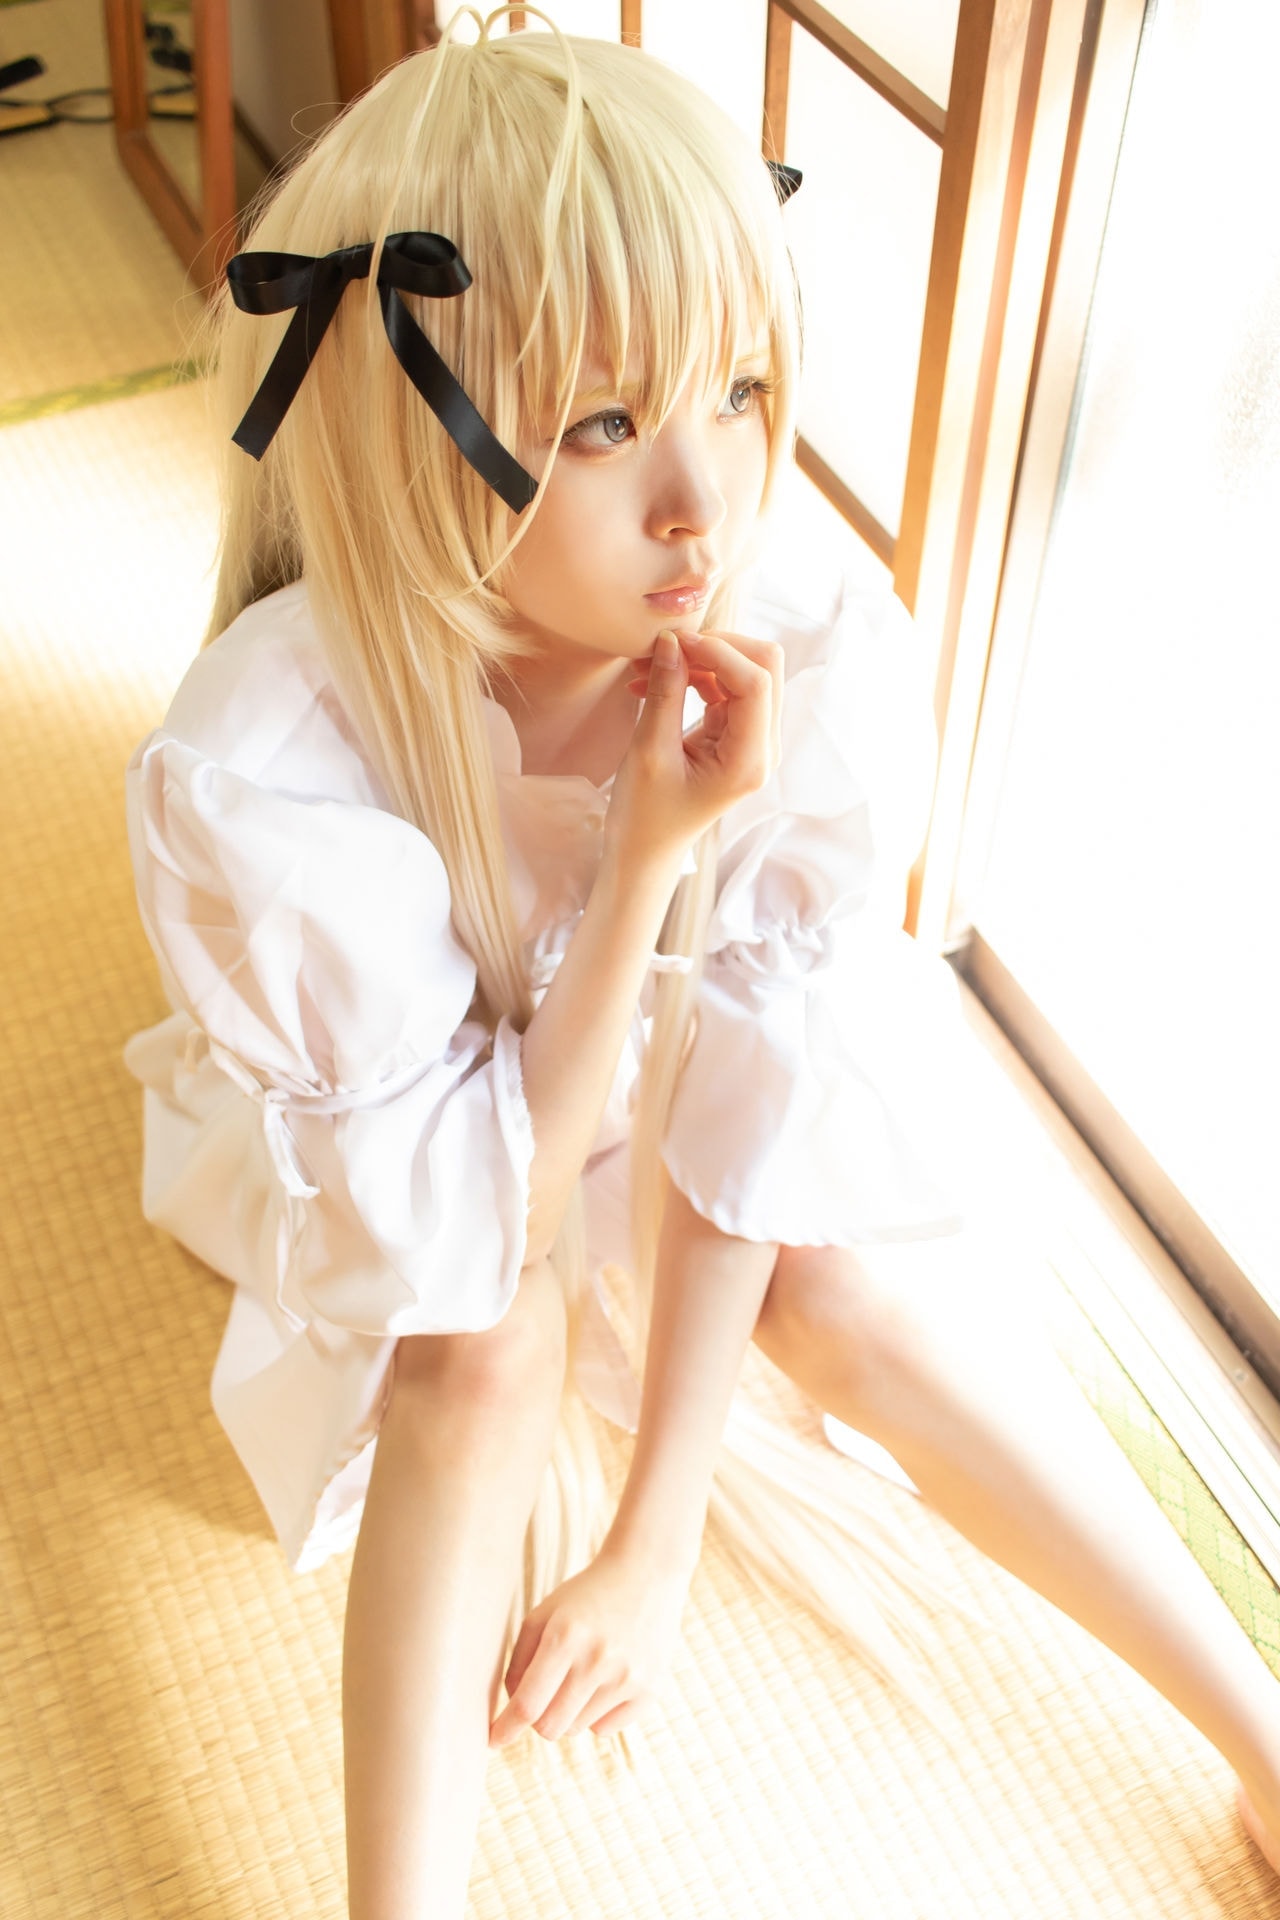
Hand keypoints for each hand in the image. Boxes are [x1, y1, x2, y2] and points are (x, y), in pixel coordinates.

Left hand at [488, 1546, 689, 1747]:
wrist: (646, 1573)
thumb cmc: (586, 1595)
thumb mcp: (544, 1614)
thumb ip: (519, 1661)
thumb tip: (513, 1711)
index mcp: (564, 1636)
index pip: (528, 1704)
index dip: (505, 1728)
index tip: (491, 1742)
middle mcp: (597, 1660)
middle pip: (550, 1727)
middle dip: (538, 1717)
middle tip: (545, 1693)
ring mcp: (627, 1678)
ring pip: (576, 1729)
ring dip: (569, 1711)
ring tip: (581, 1674)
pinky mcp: (649, 1691)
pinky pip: (605, 1729)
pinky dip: (596, 1714)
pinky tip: (605, 1680)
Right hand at [602, 627, 783, 872]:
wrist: (645, 850)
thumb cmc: (645, 814)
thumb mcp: (648, 752)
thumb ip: (665, 692)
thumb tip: (671, 640)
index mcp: (750, 760)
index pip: (755, 683)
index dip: (718, 651)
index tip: (673, 641)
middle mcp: (764, 748)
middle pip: (764, 667)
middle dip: (717, 647)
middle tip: (665, 648)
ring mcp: (754, 740)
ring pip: (747, 670)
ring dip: (701, 659)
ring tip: (647, 666)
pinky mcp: (736, 735)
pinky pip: (727, 687)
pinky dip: (695, 674)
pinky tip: (654, 680)